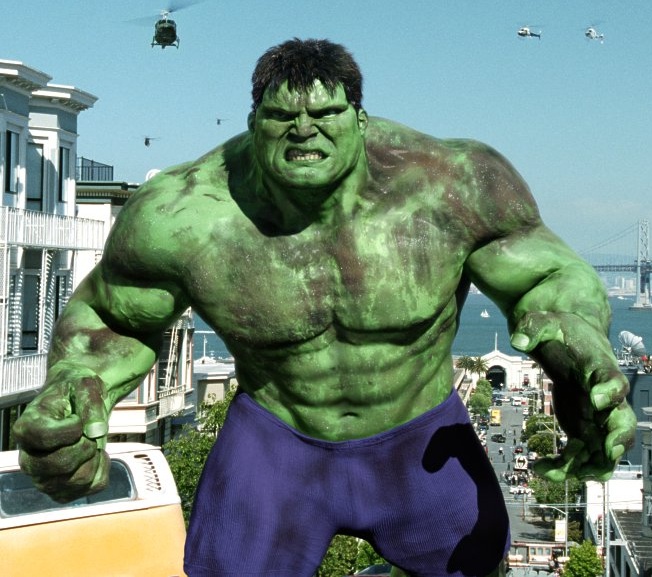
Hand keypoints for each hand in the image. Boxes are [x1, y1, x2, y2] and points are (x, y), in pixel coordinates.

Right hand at [13, 373, 110, 501]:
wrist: (78, 401)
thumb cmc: (76, 392)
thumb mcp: (85, 385)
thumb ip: (91, 404)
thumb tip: (97, 431)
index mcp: (26, 429)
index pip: (45, 437)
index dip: (72, 428)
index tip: (77, 418)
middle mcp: (29, 458)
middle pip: (59, 464)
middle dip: (85, 445)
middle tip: (88, 432)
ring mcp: (44, 478)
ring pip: (76, 481)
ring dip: (94, 459)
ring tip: (90, 442)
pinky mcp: (61, 490)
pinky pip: (91, 488)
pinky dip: (103, 470)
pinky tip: (97, 455)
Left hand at [510, 311, 636, 480]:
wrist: (569, 344)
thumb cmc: (560, 332)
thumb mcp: (544, 322)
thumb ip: (532, 328)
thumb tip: (516, 340)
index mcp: (599, 368)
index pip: (614, 380)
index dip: (611, 391)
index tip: (597, 399)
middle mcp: (605, 397)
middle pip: (622, 421)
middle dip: (618, 439)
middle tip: (607, 452)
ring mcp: (597, 417)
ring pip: (604, 450)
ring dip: (586, 466)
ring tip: (554, 471)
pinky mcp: (583, 430)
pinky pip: (581, 457)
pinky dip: (565, 467)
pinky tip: (539, 468)